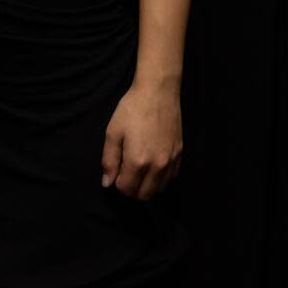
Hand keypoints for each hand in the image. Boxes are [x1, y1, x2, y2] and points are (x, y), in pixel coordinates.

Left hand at [100, 83, 182, 200]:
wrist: (158, 92)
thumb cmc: (132, 109)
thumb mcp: (113, 132)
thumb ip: (109, 160)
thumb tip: (107, 183)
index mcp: (138, 162)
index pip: (126, 190)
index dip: (117, 182)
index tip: (116, 168)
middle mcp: (157, 166)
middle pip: (144, 195)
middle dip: (132, 188)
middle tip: (126, 170)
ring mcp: (171, 161)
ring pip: (159, 189)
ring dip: (147, 185)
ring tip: (139, 167)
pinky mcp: (180, 154)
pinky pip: (170, 178)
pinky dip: (161, 177)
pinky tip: (153, 162)